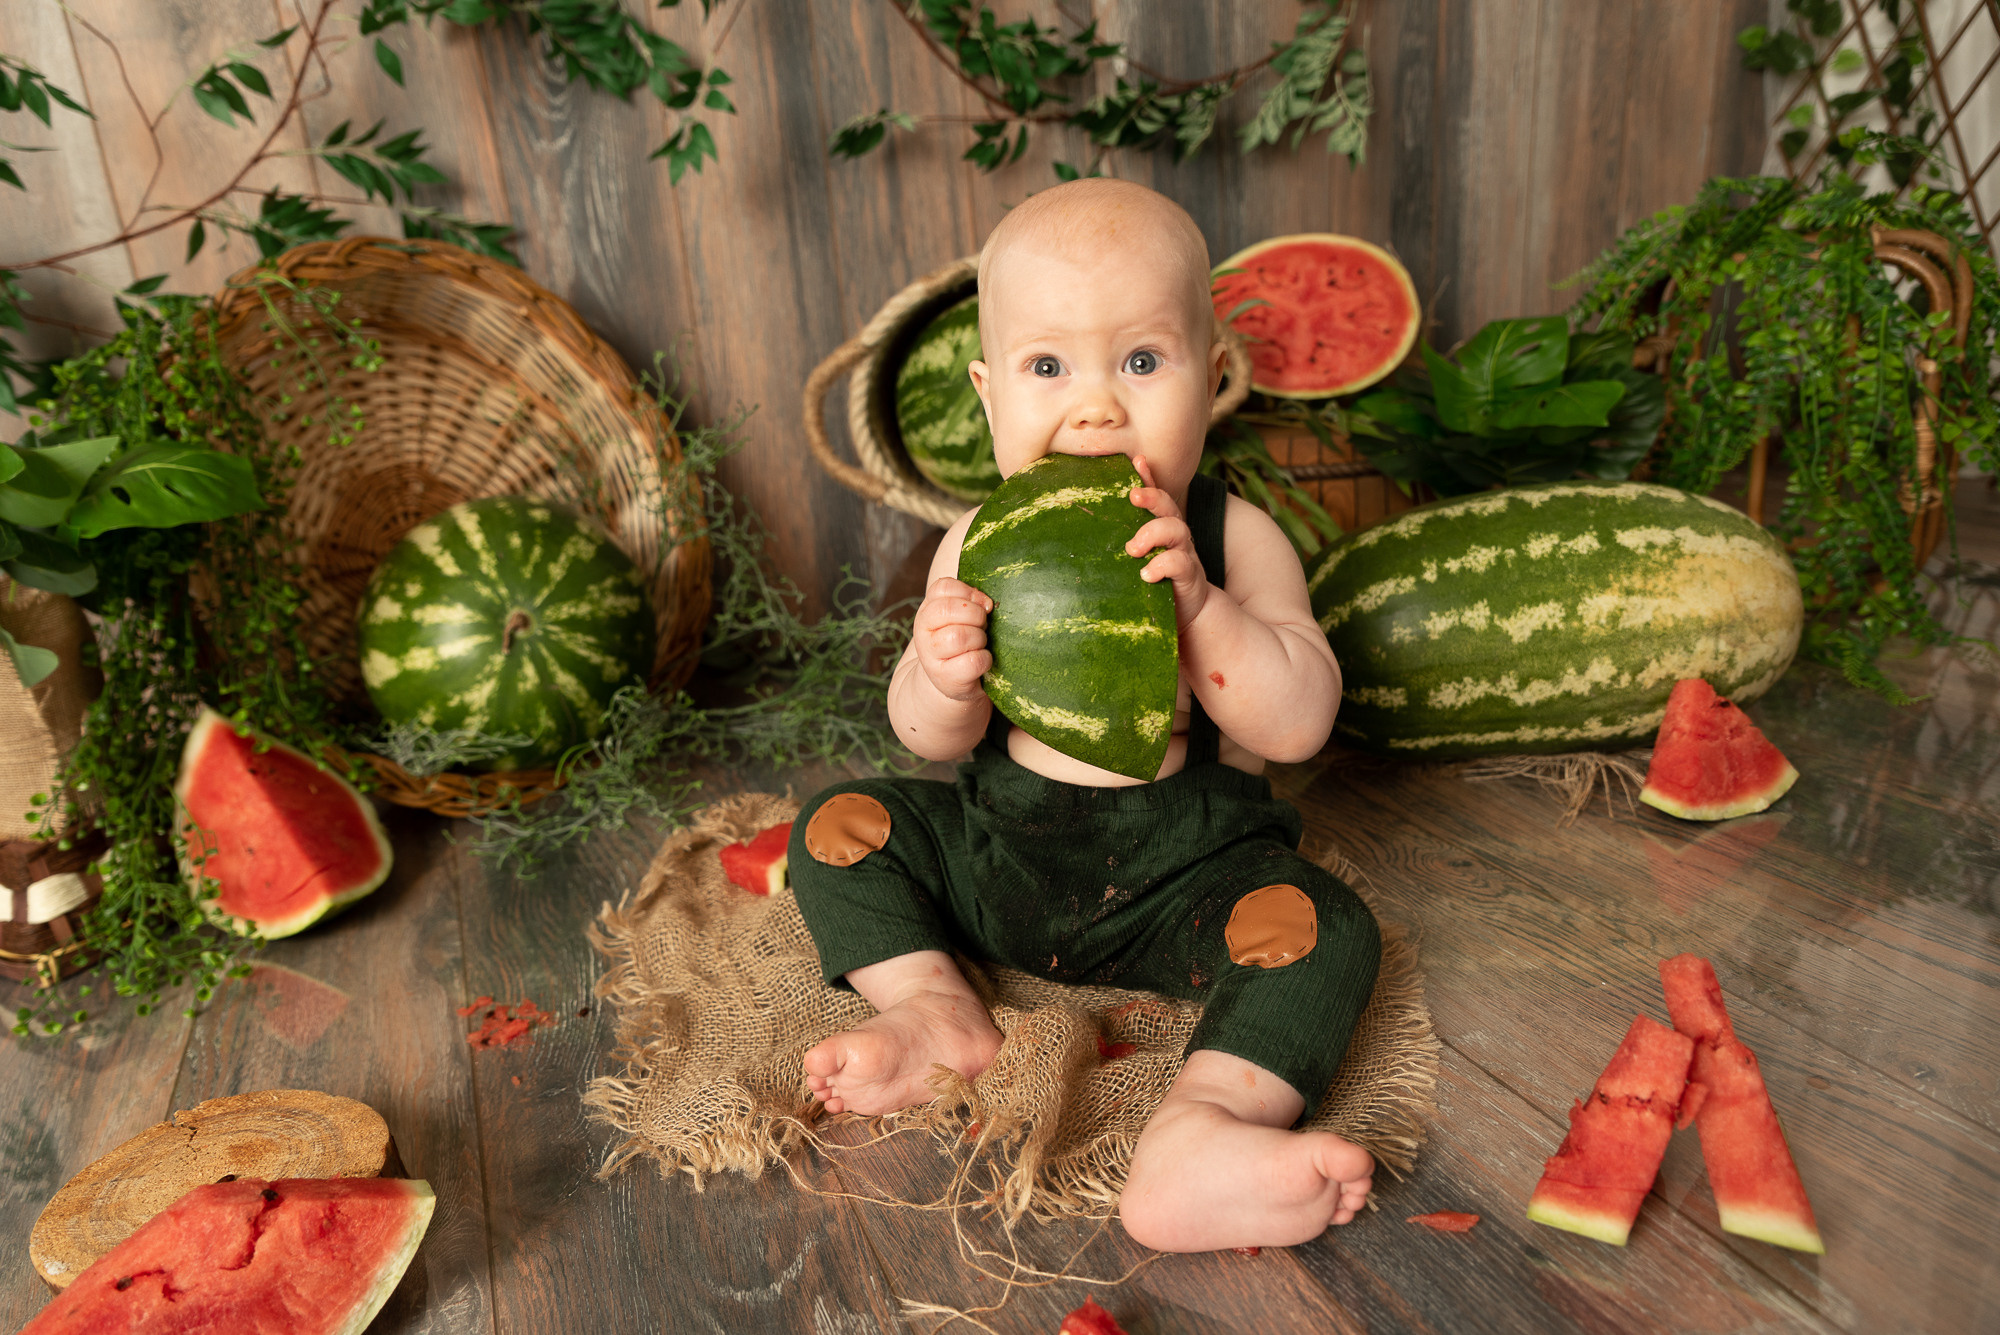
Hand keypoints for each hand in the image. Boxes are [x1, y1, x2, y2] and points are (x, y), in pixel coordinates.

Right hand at [913, 576, 992, 702]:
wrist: (950, 680)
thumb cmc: (960, 642)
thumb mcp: (959, 618)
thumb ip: (969, 603)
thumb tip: (986, 603)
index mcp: (927, 611)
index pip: (943, 588)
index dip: (968, 592)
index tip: (983, 604)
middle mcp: (923, 632)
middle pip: (948, 609)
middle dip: (975, 614)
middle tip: (983, 625)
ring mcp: (930, 657)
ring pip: (959, 636)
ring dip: (980, 638)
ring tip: (980, 643)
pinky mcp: (945, 678)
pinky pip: (972, 662)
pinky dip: (985, 659)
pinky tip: (982, 660)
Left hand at [1125, 454, 1209, 625]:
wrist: (1185, 611)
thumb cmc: (1151, 580)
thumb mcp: (1135, 556)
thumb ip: (1118, 538)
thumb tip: (1078, 526)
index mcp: (1160, 525)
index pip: (1156, 495)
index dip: (1148, 476)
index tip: (1137, 460)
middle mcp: (1175, 534)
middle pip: (1168, 505)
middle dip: (1151, 496)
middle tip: (1132, 496)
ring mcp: (1184, 552)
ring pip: (1176, 529)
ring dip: (1152, 534)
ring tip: (1132, 549)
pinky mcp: (1189, 575)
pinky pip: (1180, 563)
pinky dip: (1161, 566)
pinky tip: (1146, 574)